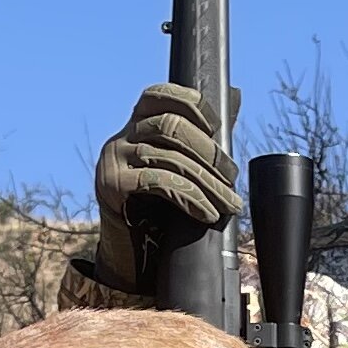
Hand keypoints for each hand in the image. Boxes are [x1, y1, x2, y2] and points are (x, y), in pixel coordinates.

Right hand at [90, 82, 235, 290]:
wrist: (131, 253)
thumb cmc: (159, 207)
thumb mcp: (179, 167)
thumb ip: (200, 136)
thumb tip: (235, 98)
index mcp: (136, 126)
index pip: (158, 95)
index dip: (190, 102)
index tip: (216, 126)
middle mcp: (121, 138)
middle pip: (171, 126)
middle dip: (209, 152)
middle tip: (232, 177)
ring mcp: (114, 160)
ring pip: (170, 157)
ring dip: (208, 183)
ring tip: (229, 204)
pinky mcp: (112, 186)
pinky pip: (158, 182)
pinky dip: (190, 198)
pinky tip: (207, 213)